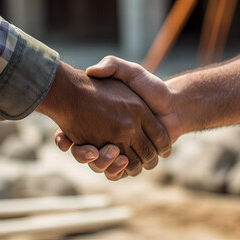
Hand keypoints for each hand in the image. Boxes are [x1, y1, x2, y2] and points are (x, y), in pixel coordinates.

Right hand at [37, 61, 171, 176]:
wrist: (174, 105)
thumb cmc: (151, 88)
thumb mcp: (130, 71)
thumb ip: (112, 65)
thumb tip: (91, 71)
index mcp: (102, 120)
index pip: (74, 134)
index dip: (65, 140)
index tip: (64, 141)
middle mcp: (108, 137)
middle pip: (87, 154)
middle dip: (84, 156)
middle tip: (90, 149)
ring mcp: (120, 150)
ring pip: (102, 166)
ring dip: (103, 164)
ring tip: (110, 152)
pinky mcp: (133, 160)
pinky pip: (118, 173)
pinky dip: (116, 171)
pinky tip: (122, 159)